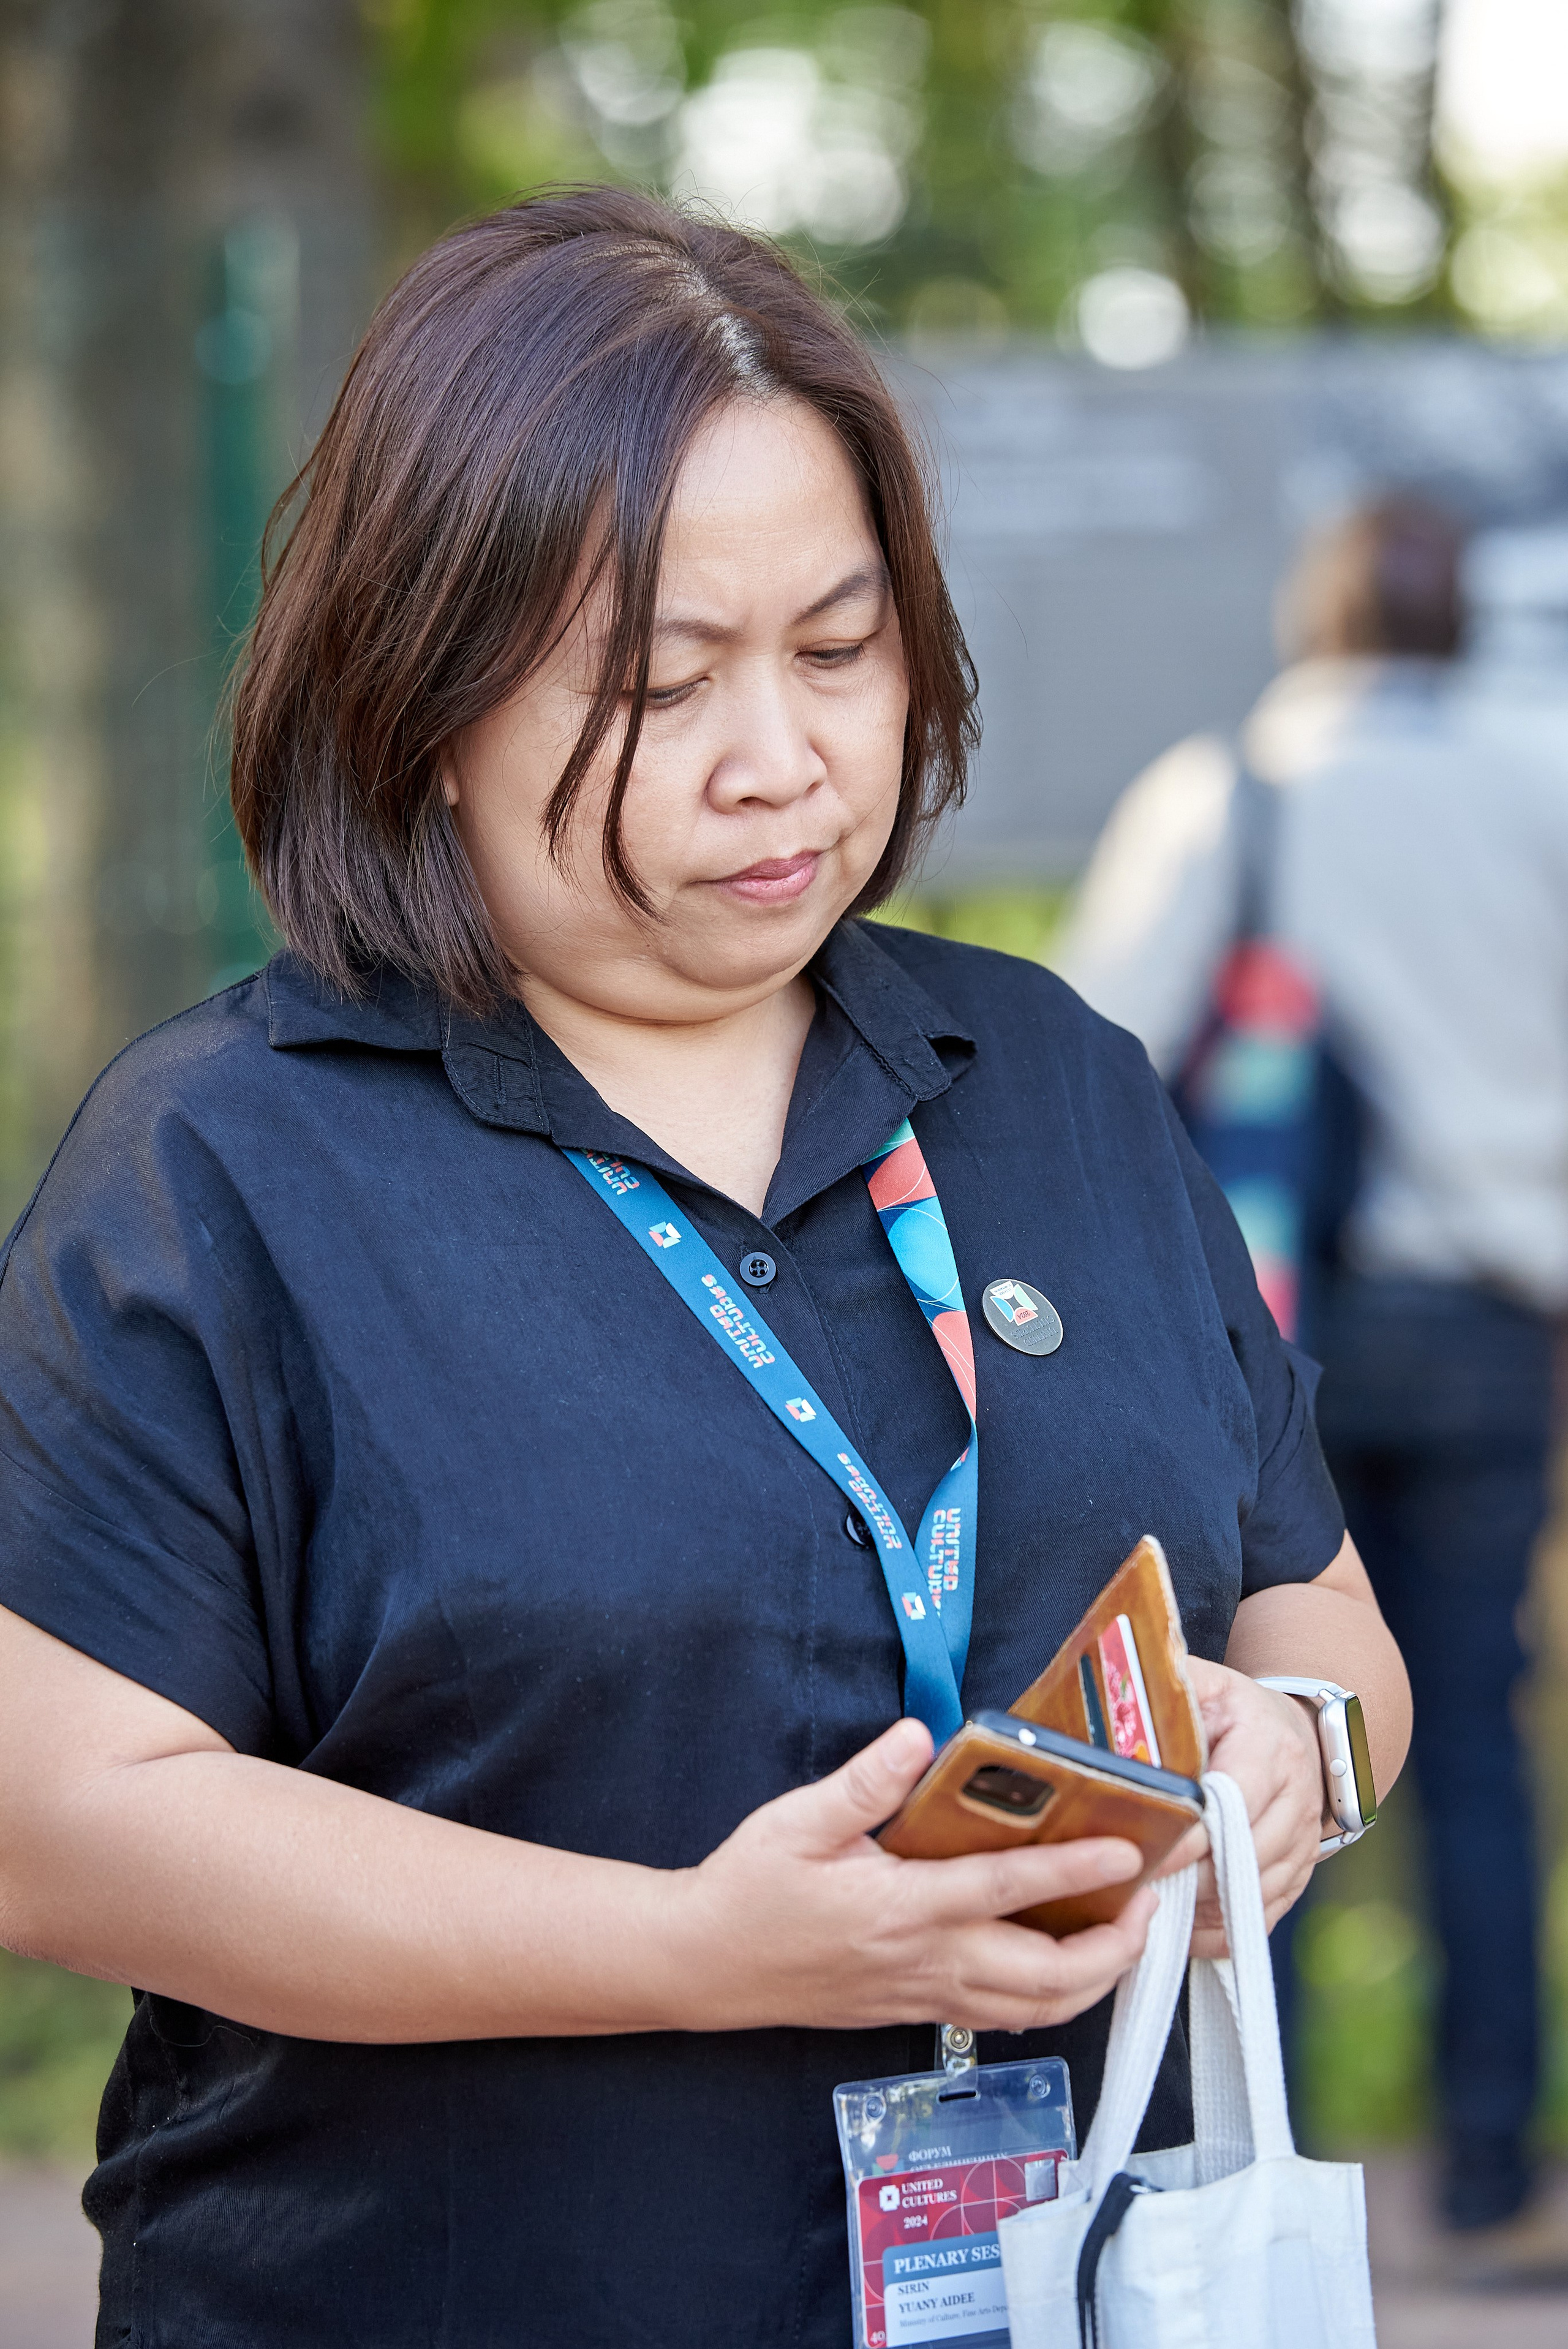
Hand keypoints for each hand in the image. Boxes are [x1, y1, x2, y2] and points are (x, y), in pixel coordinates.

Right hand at [662, 1718, 1157, 2033]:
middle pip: (1045, 1977)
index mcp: (902, 1907)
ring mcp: (924, 1995)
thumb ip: (865, 1781)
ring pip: (1033, 2009)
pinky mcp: (915, 2012)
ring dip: (1093, 1981)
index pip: (1008, 1891)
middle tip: (1151, 1904)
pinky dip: (1049, 2000)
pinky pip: (1002, 2018)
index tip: (1131, 1854)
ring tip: (1125, 1936)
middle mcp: (926, 1961)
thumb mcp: (797, 1820)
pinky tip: (1062, 1967)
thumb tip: (922, 1736)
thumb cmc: (749, 1887)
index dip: (1076, 1872)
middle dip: (1113, 1948)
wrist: (705, 1965)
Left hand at [1156, 1658, 1321, 1956]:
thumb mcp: (1203, 1685)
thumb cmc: (1230, 1709)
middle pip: (1246, 1855)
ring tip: (1150, 1914)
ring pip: (1256, 1893)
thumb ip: (1165, 1695)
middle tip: (1137, 1892)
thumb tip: (1109, 1715)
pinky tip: (1181, 1931)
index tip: (1145, 1856)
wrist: (1292, 1728)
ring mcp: (1303, 1839)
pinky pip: (1264, 1915)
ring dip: (1203, 1910)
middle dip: (1191, 1880)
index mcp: (1267, 1746)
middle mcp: (1295, 1796)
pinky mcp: (1302, 1871)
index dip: (1189, 1836)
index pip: (1233, 1801)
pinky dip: (1223, 1931)